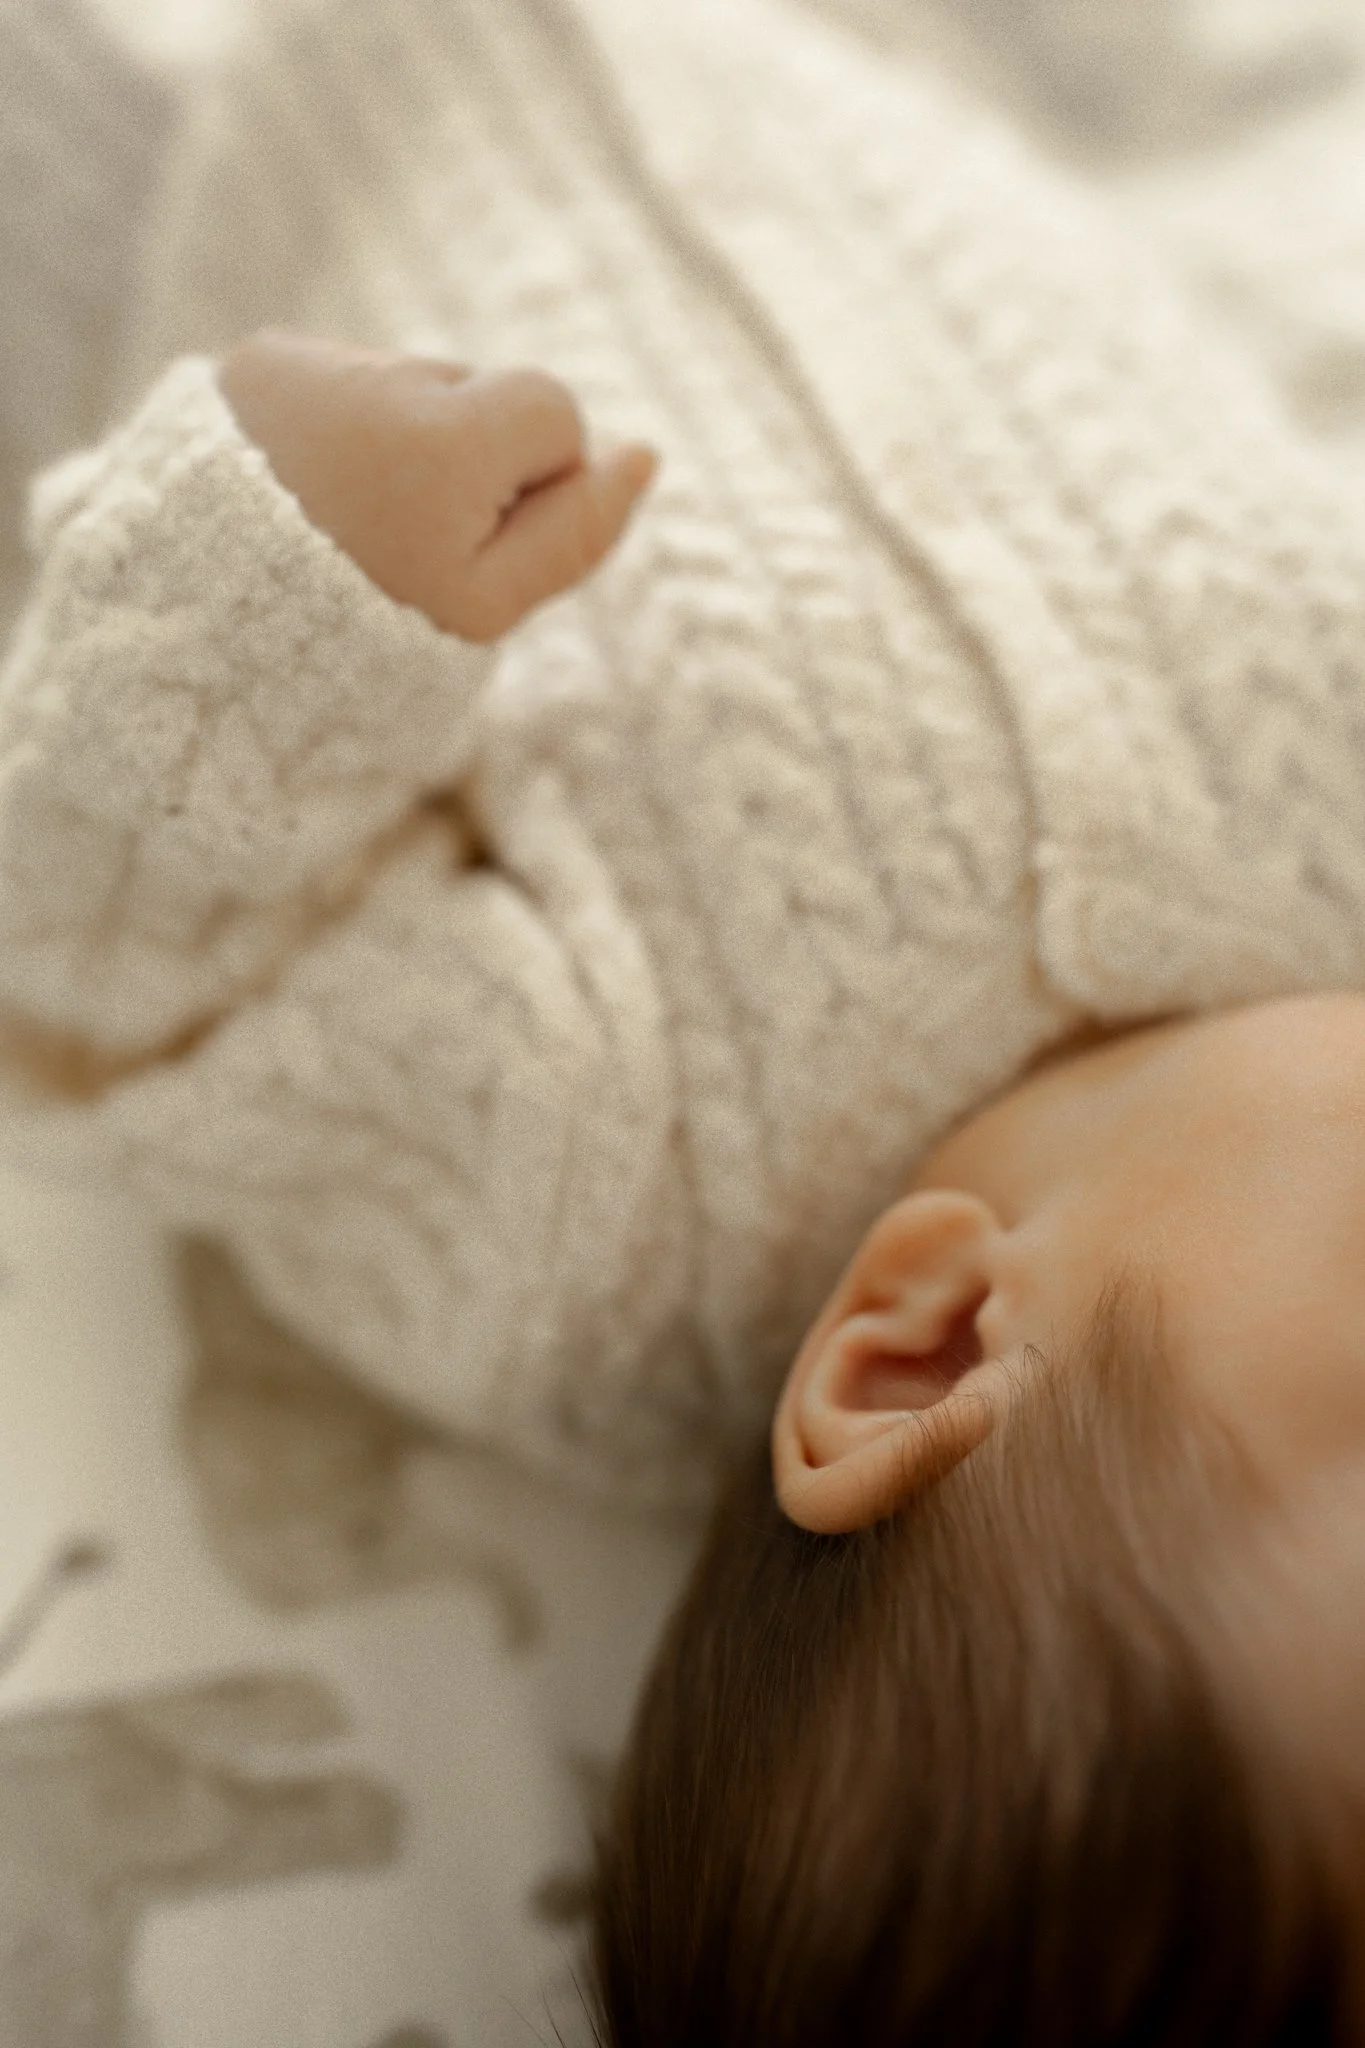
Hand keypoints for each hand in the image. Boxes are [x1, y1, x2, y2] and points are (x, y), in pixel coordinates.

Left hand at [217, 331, 657, 641]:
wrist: (197, 638)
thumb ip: (577, 532)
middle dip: (462, 459)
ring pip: (403, 386)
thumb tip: (644, 454)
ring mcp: (304, 361)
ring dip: (395, 443)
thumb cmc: (363, 640)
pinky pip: (334, 380)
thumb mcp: (488, 609)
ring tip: (345, 523)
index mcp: (445, 439)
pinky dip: (334, 429)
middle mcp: (373, 376)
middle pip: (476, 390)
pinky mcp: (252, 363)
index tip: (474, 540)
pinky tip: (302, 493)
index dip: (535, 480)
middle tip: (401, 544)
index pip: (554, 406)